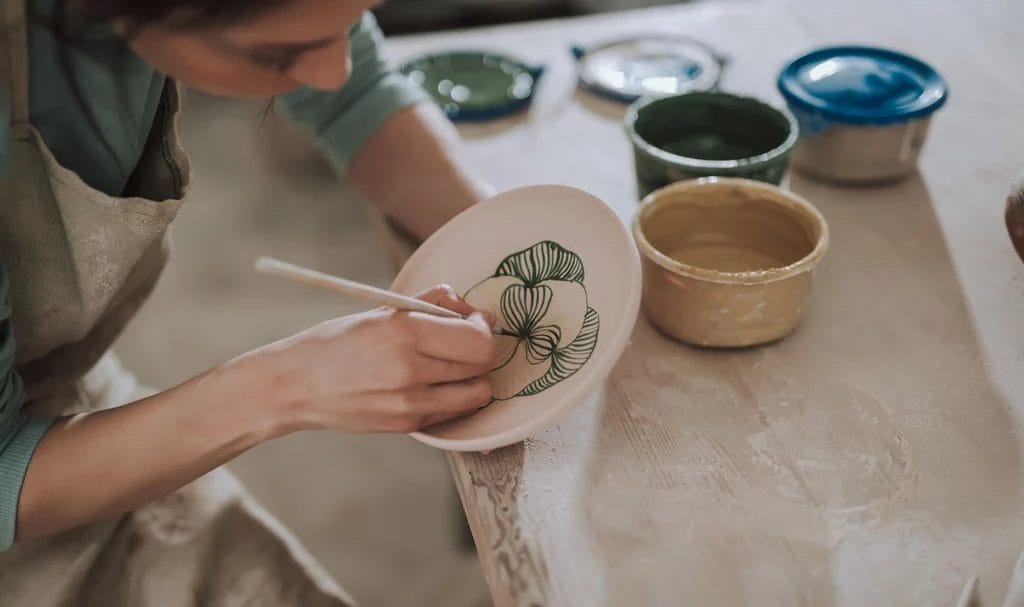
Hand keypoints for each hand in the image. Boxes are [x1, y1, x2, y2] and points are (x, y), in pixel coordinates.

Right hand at [241, 285, 495, 433]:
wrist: (296, 386)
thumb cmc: (338, 342)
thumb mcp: (381, 311)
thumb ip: (430, 303)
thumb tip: (467, 306)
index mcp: (404, 332)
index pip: (477, 338)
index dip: (484, 327)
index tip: (474, 320)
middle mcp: (410, 370)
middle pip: (482, 365)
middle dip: (482, 350)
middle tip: (465, 341)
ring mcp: (410, 403)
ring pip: (478, 393)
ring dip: (474, 377)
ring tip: (453, 364)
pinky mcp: (408, 425)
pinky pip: (454, 411)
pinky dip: (456, 396)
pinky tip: (435, 383)